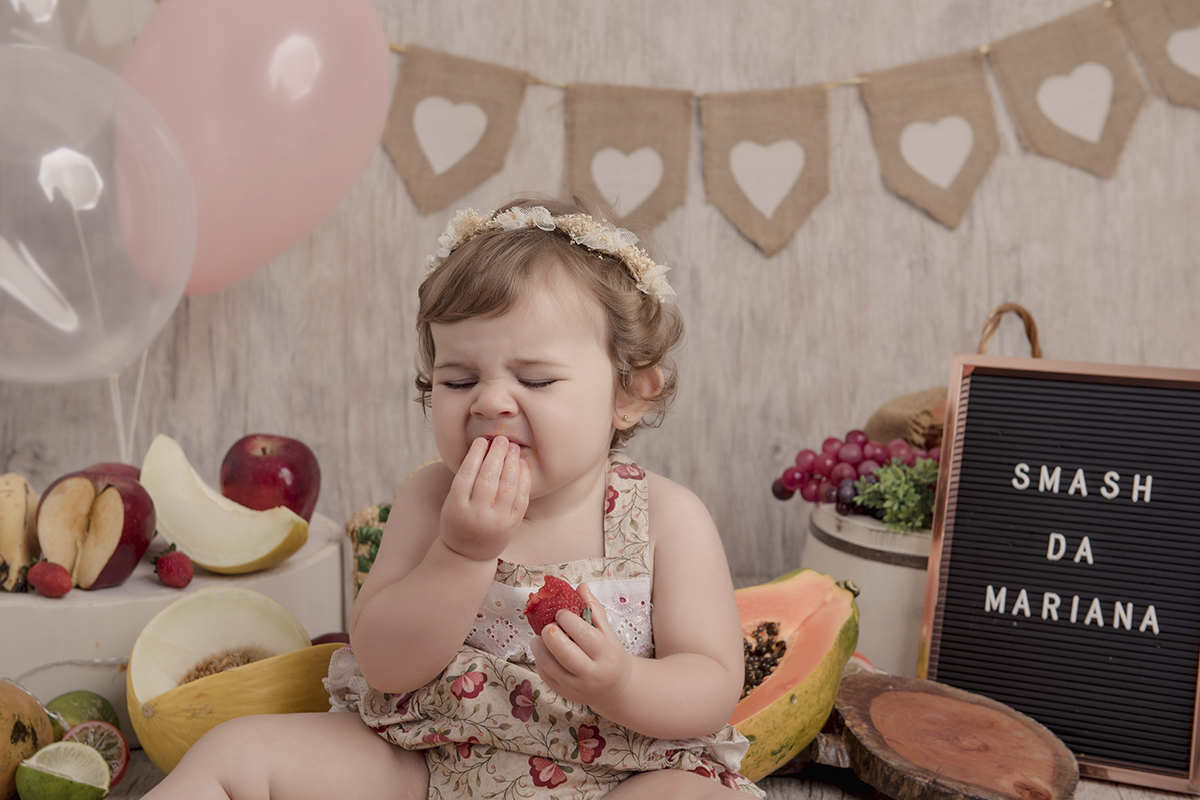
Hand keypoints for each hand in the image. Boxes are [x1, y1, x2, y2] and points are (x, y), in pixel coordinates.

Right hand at [439, 436, 529, 561]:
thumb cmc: (458, 520)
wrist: (467, 555)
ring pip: (507, 486)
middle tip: (502, 439)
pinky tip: (522, 465)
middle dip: (497, 455)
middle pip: (488, 478)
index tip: (482, 440)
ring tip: (514, 448)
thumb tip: (482, 448)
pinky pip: (521, 497)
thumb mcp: (452, 502)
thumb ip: (465, 480)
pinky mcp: (512, 524)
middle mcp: (477, 514)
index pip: (467, 474)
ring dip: (512, 463)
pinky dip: (523, 479)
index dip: (475, 455)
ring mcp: (496, 520)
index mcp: (457, 506)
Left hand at [529, 583, 631, 711]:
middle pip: (562, 650)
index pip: (582, 632)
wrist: (615, 688)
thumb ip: (593, 609)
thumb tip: (580, 586)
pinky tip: (544, 651)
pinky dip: (539, 659)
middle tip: (549, 625)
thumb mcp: (607, 632)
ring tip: (541, 637)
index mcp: (605, 653)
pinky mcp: (563, 693)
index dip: (566, 619)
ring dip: (539, 645)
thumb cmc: (610, 655)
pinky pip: (544, 674)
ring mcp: (576, 686)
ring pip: (548, 664)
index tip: (561, 613)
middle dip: (549, 632)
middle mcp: (591, 672)